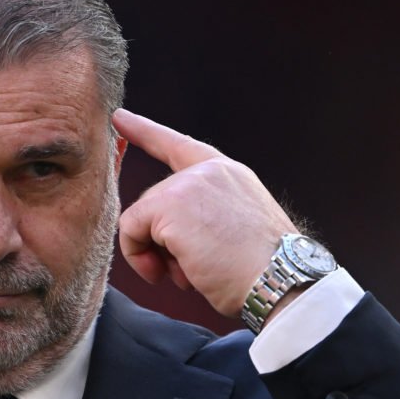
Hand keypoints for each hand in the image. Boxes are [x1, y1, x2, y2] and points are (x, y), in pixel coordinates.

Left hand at [114, 109, 299, 318]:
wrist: (278, 280)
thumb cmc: (263, 272)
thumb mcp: (238, 230)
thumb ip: (204, 218)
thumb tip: (164, 239)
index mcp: (230, 175)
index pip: (181, 147)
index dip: (147, 132)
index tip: (120, 118)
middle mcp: (209, 171)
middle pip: (156, 201)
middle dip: (161, 241)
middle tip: (188, 272)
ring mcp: (188, 184)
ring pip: (141, 218)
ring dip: (154, 253)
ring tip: (188, 275)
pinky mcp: (169, 204)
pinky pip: (130, 229)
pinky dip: (138, 257)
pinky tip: (169, 273)